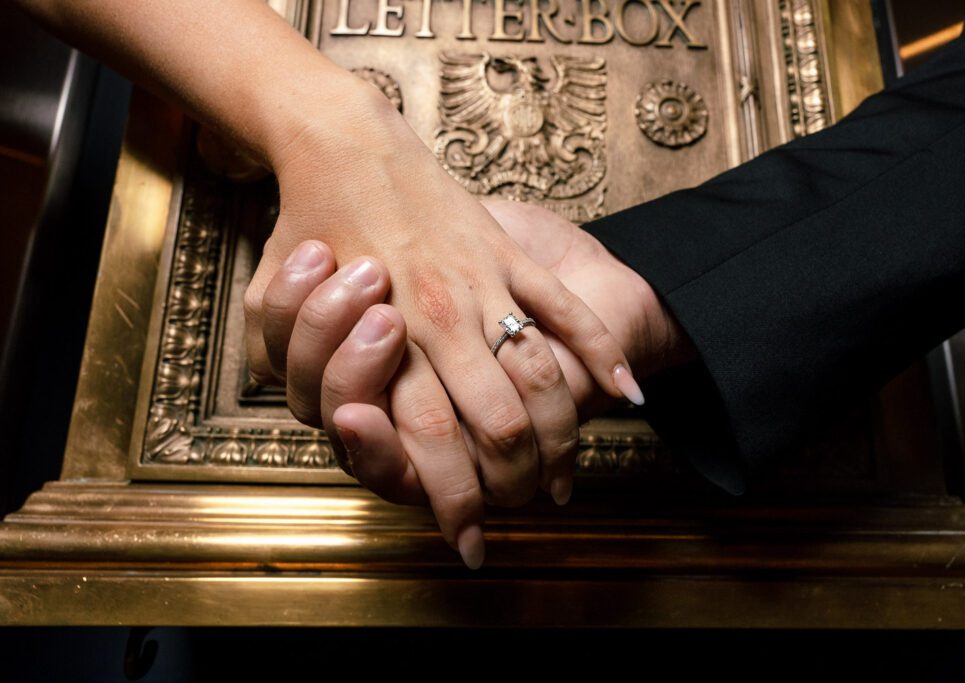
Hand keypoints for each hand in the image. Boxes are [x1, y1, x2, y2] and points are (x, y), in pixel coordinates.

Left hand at [242, 79, 645, 567]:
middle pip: (493, 422)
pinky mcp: (509, 255)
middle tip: (521, 519)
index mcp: (383, 338)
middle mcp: (439, 319)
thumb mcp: (271, 303)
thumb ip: (288, 364)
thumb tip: (333, 417)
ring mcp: (482, 286)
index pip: (426, 440)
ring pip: (537, 375)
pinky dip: (599, 352)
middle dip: (510, 485)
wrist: (350, 141)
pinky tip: (629, 396)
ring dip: (559, 438)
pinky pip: (563, 308)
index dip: (452, 501)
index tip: (466, 543)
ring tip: (565, 481)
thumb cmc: (306, 225)